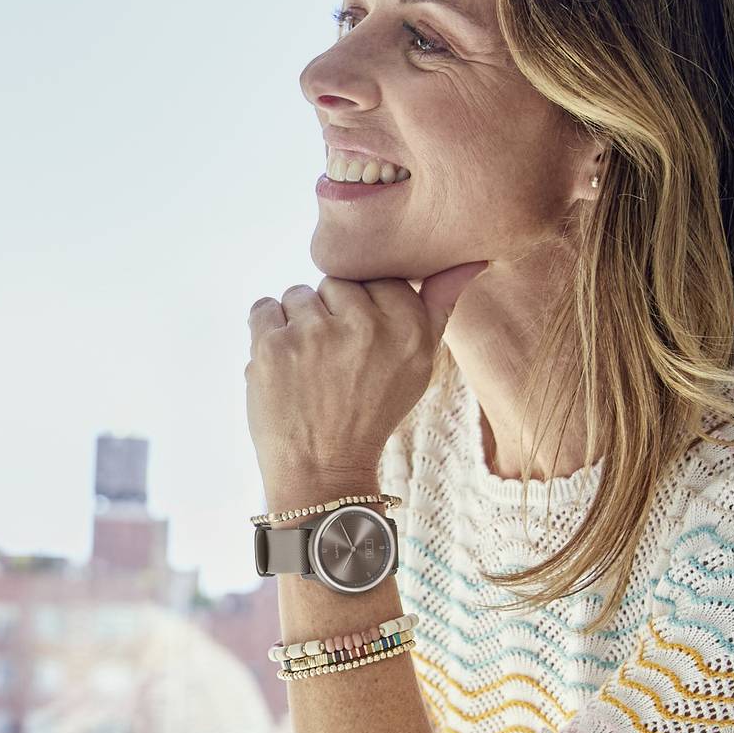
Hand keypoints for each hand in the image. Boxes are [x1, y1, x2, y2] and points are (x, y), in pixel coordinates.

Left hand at [245, 265, 489, 505]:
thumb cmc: (370, 414)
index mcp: (409, 328)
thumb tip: (469, 260)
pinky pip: (263, 309)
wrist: (323, 472)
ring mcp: (316, 335)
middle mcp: (366, 327)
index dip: (362, 308)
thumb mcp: (419, 365)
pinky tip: (283, 366)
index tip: (359, 343)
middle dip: (330, 314)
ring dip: (297, 324)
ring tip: (308, 368)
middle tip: (333, 362)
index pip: (377, 276)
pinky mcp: (274, 347)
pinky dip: (266, 333)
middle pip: (335, 282)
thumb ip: (439, 307)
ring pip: (298, 294)